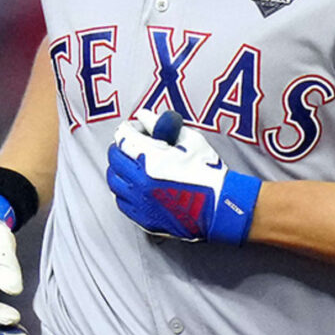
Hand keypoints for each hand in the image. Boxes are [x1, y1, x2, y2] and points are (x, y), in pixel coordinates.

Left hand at [106, 112, 260, 243]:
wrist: (220, 207)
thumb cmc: (209, 172)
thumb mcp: (190, 140)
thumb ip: (162, 125)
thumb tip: (144, 116)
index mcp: (151, 159)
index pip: (123, 136)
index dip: (129, 128)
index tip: (136, 127)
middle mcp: (140, 181)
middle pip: (114, 157)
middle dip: (121, 146)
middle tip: (132, 144)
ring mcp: (140, 202)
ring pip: (114, 180)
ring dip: (119, 168)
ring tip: (132, 165)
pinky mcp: (144, 218)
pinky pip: (122, 202)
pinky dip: (124, 190)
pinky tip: (135, 185)